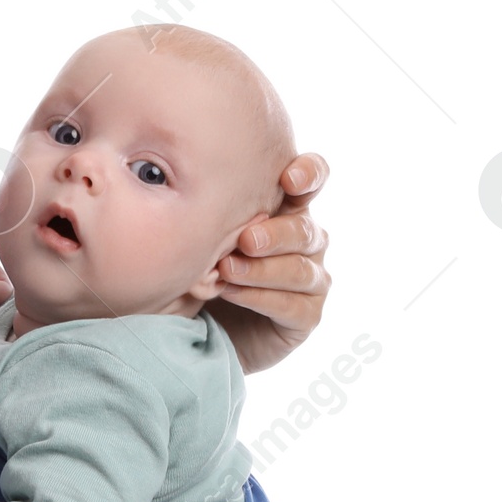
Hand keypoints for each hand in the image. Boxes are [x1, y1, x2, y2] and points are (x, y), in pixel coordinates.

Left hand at [205, 154, 330, 372]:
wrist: (204, 326)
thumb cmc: (204, 269)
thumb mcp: (205, 235)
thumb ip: (211, 211)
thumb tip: (188, 185)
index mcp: (288, 209)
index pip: (313, 180)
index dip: (309, 175)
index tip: (289, 179)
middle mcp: (306, 240)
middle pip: (304, 231)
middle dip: (275, 234)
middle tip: (245, 240)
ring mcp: (311, 278)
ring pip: (299, 270)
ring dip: (261, 270)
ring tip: (227, 270)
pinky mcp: (307, 315)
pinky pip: (292, 306)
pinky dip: (260, 298)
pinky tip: (232, 293)